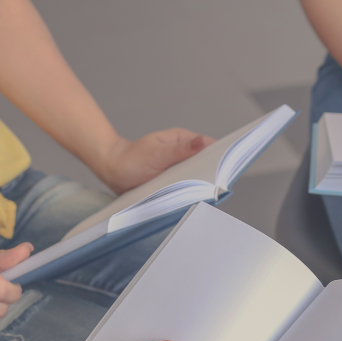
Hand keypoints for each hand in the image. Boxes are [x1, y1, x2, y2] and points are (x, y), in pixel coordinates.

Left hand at [97, 129, 213, 193]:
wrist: (111, 172)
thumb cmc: (130, 159)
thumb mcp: (156, 153)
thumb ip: (181, 149)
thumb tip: (203, 142)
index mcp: (183, 140)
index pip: (210, 146)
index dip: (222, 155)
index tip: (229, 166)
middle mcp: (184, 153)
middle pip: (207, 162)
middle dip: (214, 173)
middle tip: (217, 185)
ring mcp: (180, 168)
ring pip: (199, 176)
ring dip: (202, 185)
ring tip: (206, 194)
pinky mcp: (175, 181)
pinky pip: (188, 186)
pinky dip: (191, 192)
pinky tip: (193, 199)